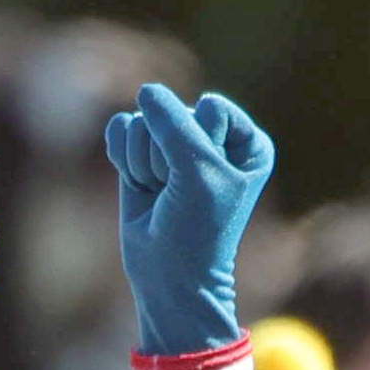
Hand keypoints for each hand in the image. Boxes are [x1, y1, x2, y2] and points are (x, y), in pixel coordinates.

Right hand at [102, 82, 269, 356]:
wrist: (167, 277)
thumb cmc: (196, 230)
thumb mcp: (196, 172)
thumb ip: (174, 122)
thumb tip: (146, 91)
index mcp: (246, 141)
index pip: (211, 107)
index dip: (199, 146)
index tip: (206, 185)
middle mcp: (213, 138)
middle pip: (175, 113)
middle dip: (166, 157)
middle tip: (177, 195)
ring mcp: (175, 145)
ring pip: (145, 122)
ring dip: (145, 164)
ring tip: (160, 195)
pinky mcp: (142, 155)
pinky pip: (123, 129)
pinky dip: (123, 158)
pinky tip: (138, 183)